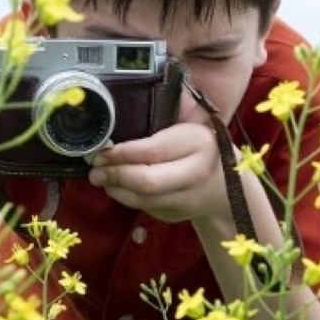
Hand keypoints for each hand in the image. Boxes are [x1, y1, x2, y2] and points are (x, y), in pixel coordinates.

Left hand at [87, 92, 228, 223]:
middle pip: (148, 181)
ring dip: (115, 188)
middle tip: (95, 169)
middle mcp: (197, 173)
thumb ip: (162, 114)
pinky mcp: (177, 215)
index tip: (102, 150)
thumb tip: (122, 104)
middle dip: (115, 175)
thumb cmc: (197, 146)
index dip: (123, 152)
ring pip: (142, 199)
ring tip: (100, 177)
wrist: (224, 184)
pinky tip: (117, 185)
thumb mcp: (187, 124)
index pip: (154, 150)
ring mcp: (188, 199)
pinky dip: (125, 197)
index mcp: (199, 144)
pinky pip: (144, 207)